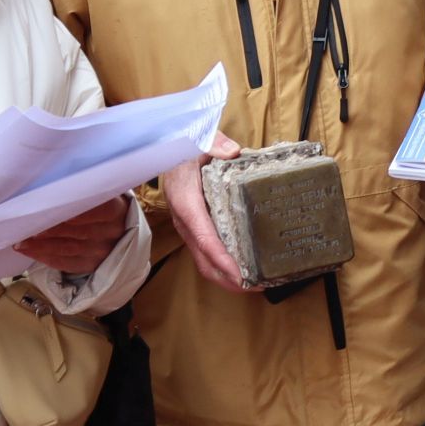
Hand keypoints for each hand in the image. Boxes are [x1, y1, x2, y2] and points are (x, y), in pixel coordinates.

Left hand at [15, 198, 128, 276]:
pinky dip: (43, 256)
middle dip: (50, 227)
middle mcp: (112, 232)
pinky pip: (64, 262)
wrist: (113, 229)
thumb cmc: (99, 205)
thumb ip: (83, 189)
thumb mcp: (101, 194)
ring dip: (41, 244)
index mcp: (117, 209)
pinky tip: (27, 250)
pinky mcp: (90, 264)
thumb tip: (51, 182)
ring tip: (21, 240)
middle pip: (79, 230)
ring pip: (68, 248)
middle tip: (26, 223)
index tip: (52, 205)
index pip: (100, 210)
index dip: (77, 210)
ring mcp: (102, 251)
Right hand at [161, 131, 249, 290]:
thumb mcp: (198, 139)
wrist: (166, 147)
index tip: (240, 275)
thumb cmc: (184, 145)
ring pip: (204, 261)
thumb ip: (215, 144)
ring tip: (257, 283)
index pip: (204, 238)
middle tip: (258, 286)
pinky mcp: (194, 227)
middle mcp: (185, 220)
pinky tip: (246, 266)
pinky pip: (208, 252)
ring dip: (228, 277)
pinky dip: (224, 265)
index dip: (222, 259)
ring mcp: (188, 227)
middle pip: (204, 260)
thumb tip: (232, 152)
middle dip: (229, 279)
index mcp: (186, 202)